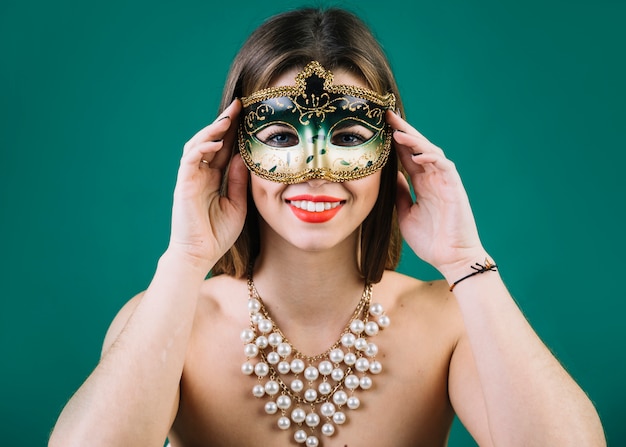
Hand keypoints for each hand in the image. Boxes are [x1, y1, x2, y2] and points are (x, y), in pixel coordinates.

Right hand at [168, 99, 247, 269]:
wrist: (200, 255)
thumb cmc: (217, 234)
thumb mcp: (237, 204)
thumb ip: (238, 180)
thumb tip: (245, 157)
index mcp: (213, 178)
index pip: (224, 149)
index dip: (234, 132)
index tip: (249, 115)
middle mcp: (200, 174)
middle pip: (211, 141)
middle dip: (224, 122)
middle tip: (240, 105)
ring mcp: (190, 178)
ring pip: (198, 145)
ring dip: (212, 129)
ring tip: (228, 117)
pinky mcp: (183, 185)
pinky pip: (190, 160)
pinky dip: (202, 148)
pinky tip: (216, 142)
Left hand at [388, 110, 485, 277]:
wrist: (450, 259)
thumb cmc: (430, 240)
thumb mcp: (405, 213)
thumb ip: (399, 193)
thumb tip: (388, 176)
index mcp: (421, 183)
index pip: (406, 155)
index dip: (394, 141)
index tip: (378, 126)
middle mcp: (433, 178)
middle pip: (417, 147)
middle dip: (402, 130)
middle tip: (386, 115)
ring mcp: (444, 181)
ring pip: (430, 152)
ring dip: (414, 141)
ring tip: (397, 131)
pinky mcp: (455, 188)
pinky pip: (445, 167)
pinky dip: (432, 158)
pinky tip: (418, 153)